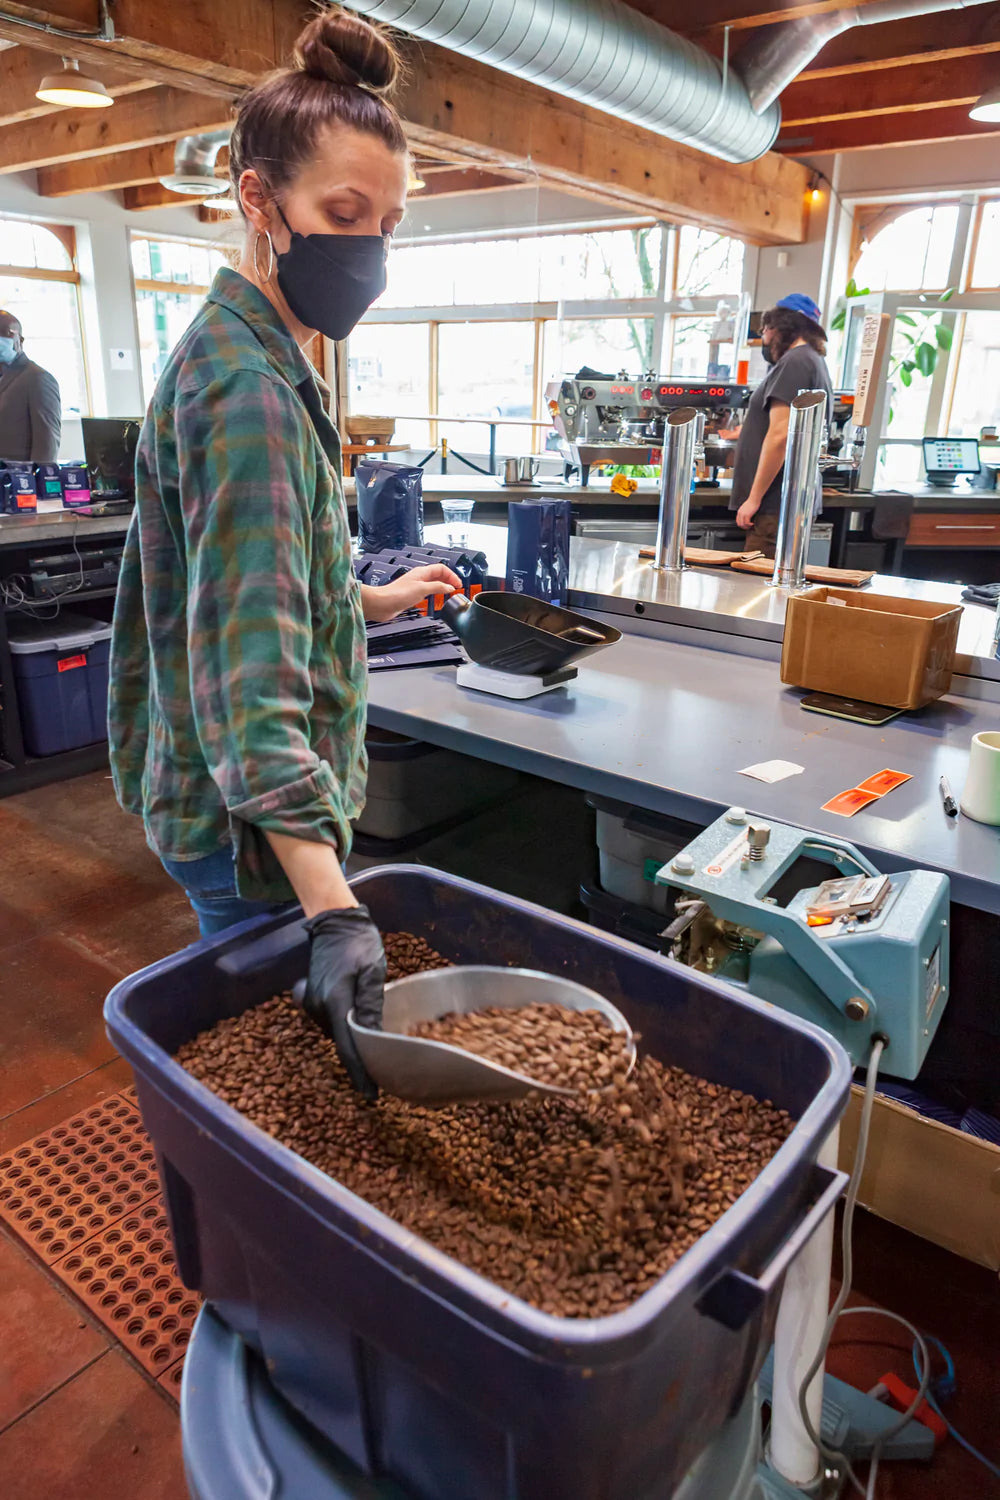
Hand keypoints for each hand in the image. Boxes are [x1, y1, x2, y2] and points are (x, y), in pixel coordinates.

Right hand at [302, 904, 385, 1096]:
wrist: (334, 922)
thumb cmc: (358, 942)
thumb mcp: (372, 970)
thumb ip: (372, 1002)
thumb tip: (374, 1035)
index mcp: (334, 1001)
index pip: (347, 1047)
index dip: (360, 1073)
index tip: (372, 1095)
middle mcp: (318, 1007)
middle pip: (341, 1043)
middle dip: (360, 1059)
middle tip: (385, 1072)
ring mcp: (311, 1003)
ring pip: (336, 1034)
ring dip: (352, 1042)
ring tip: (376, 1052)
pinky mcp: (310, 998)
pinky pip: (330, 1022)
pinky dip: (344, 1029)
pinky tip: (360, 1028)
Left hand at [362, 564, 462, 623]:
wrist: (382, 604)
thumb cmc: (397, 594)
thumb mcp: (422, 589)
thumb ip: (437, 587)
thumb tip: (449, 587)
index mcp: (422, 572)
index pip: (441, 568)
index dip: (451, 575)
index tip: (458, 584)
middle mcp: (419, 577)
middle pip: (438, 574)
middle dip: (448, 579)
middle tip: (456, 587)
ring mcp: (415, 585)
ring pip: (433, 582)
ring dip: (442, 585)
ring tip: (448, 592)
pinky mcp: (412, 594)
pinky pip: (427, 590)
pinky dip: (434, 592)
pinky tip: (435, 598)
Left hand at [736, 500, 760, 530]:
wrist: (754, 499)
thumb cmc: (752, 502)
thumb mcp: (746, 508)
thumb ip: (744, 512)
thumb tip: (747, 517)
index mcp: (739, 512)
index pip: (737, 521)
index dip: (741, 525)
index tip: (745, 526)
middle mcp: (740, 513)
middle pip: (739, 524)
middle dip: (744, 527)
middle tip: (748, 527)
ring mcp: (743, 514)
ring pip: (743, 524)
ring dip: (747, 527)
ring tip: (751, 526)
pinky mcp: (747, 515)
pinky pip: (747, 523)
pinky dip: (750, 525)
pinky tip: (752, 524)